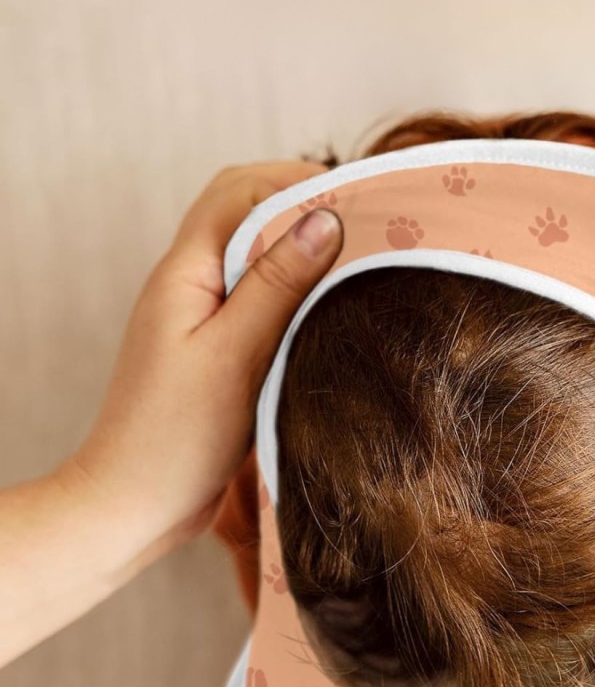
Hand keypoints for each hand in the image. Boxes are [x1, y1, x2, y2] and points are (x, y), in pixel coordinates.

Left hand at [63, 162, 342, 554]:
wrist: (136, 504)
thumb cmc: (176, 436)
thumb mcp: (236, 354)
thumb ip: (277, 284)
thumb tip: (325, 220)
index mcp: (185, 272)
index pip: (239, 191)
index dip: (297, 182)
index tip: (358, 198)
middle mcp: (190, 282)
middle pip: (247, 213)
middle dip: (303, 205)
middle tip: (367, 223)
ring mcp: (203, 314)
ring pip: (257, 255)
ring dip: (303, 249)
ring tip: (359, 259)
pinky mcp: (219, 347)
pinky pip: (261, 297)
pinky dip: (297, 290)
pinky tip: (330, 308)